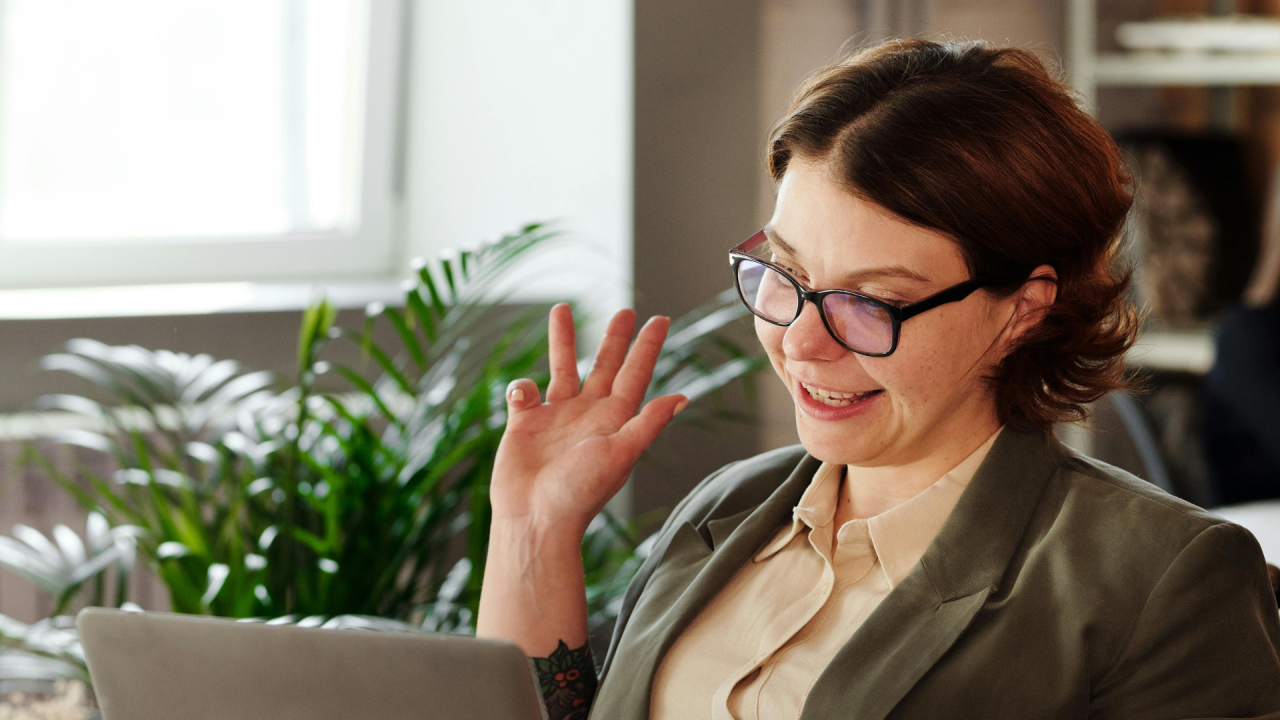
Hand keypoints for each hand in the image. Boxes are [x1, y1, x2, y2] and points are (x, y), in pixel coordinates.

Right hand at [490, 304, 688, 537]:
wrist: (535, 518)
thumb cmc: (580, 492)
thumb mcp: (620, 454)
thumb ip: (647, 423)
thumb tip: (682, 397)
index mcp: (614, 420)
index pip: (635, 374)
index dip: (648, 347)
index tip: (661, 319)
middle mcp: (587, 414)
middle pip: (605, 366)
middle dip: (614, 338)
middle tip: (626, 310)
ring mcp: (556, 418)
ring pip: (562, 369)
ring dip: (562, 341)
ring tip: (561, 309)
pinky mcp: (525, 425)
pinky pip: (523, 393)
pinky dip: (521, 387)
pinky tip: (522, 397)